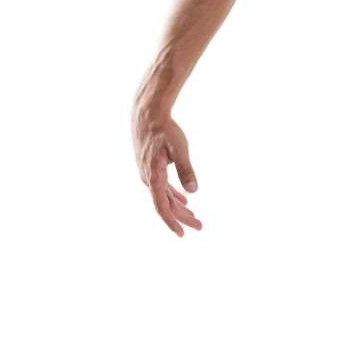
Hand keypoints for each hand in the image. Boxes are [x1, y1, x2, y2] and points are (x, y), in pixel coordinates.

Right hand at [132, 103, 202, 235]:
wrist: (147, 115)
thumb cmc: (164, 130)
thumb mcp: (179, 148)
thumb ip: (186, 170)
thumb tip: (193, 191)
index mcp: (154, 177)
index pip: (161, 206)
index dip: (171, 221)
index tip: (182, 233)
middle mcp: (148, 178)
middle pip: (165, 205)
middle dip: (182, 218)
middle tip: (199, 226)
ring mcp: (148, 174)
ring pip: (163, 197)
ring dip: (178, 208)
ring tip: (194, 218)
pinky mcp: (150, 168)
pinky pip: (161, 188)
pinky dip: (173, 196)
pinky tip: (183, 201)